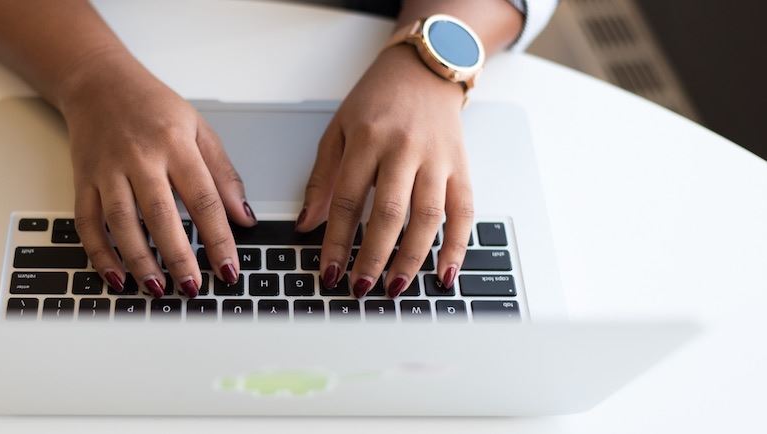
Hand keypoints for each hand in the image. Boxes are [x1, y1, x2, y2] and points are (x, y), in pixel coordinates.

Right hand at [60, 49, 254, 297]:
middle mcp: (140, 158)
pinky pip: (88, 223)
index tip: (229, 269)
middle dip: (179, 257)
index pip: (204, 198)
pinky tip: (117, 277)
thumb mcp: (198, 129)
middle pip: (161, 215)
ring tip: (158, 288)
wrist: (98, 83)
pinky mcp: (83, 180)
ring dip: (139, 261)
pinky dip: (100, 254)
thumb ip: (223, 174)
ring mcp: (107, 170)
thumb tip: (244, 218)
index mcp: (175, 144)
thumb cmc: (153, 107)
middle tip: (193, 287)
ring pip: (122, 223)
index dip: (219, 239)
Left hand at [296, 44, 473, 297]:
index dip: (335, 240)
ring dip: (411, 259)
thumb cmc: (378, 100)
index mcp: (368, 139)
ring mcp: (437, 159)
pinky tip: (444, 274)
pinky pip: (464, 212)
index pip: (347, 199)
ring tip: (394, 288)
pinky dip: (457, 247)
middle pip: (389, 213)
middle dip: (373, 256)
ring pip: (427, 217)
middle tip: (360, 288)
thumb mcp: (338, 130)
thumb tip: (306, 225)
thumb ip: (322, 179)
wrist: (425, 69)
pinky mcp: (462, 166)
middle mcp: (404, 149)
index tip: (329, 272)